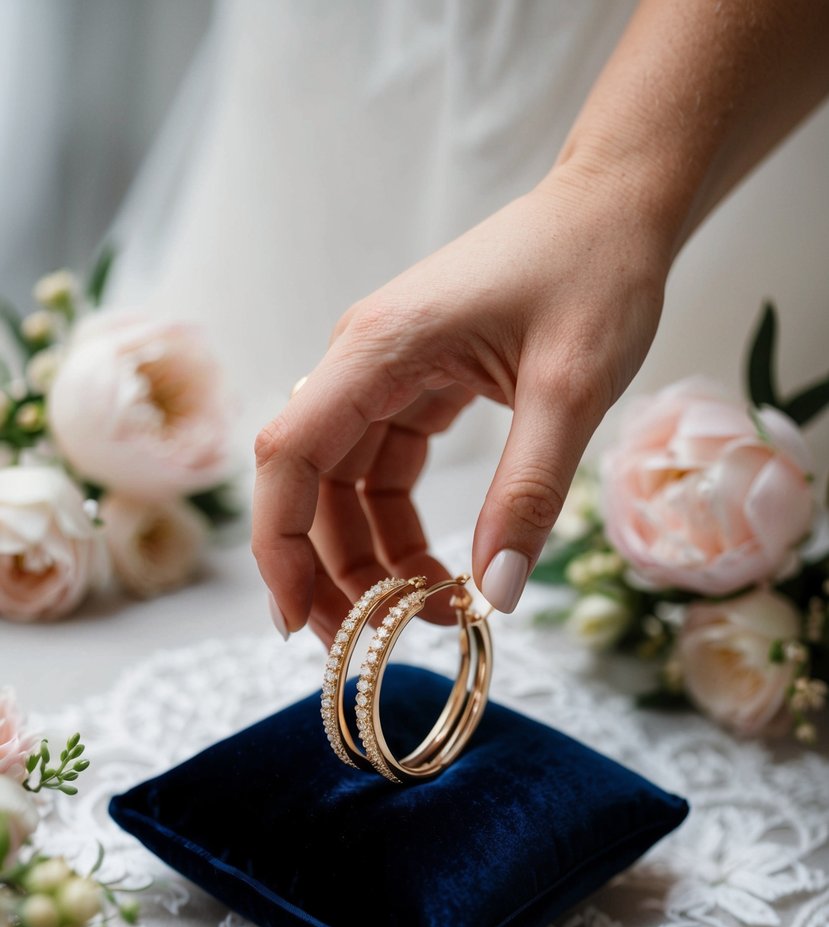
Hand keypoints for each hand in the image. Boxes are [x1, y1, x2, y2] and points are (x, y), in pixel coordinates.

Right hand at [253, 166, 668, 644]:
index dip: (277, 545)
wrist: (614, 206)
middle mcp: (363, 362)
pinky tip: (443, 567)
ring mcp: (385, 374)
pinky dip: (404, 527)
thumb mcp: (572, 389)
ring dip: (374, 557)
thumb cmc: (594, 272)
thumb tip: (492, 595)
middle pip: (311, 486)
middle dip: (333, 571)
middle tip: (376, 643)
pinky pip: (386, 471)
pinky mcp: (414, 384)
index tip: (295, 621)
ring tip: (432, 613)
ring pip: (347, 488)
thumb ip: (528, 493)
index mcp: (377, 351)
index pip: (288, 456)